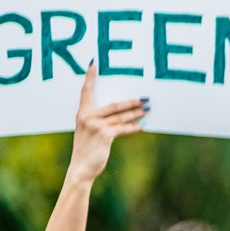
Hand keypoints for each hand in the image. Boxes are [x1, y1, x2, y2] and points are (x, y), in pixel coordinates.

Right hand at [68, 62, 147, 181]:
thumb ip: (98, 120)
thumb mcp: (88, 130)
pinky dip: (134, 127)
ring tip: (148, 109)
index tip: (94, 62)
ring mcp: (95, 125)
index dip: (90, 76)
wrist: (80, 168)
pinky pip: (123, 129)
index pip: (85, 91)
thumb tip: (122, 113)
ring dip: (137, 113)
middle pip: (114, 104)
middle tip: (146, 97)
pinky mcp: (104, 135)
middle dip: (132, 101)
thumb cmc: (87, 148)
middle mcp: (87, 116)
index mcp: (82, 113)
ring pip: (122, 116)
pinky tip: (142, 126)